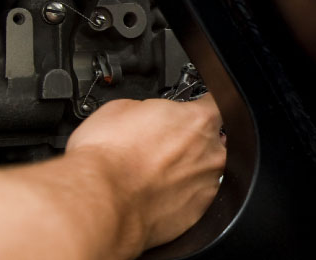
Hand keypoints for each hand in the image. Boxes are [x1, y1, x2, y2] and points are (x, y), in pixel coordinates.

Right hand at [66, 94, 225, 249]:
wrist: (100, 202)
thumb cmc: (107, 159)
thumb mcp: (121, 108)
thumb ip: (150, 109)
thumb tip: (149, 115)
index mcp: (197, 120)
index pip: (215, 103)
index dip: (202, 104)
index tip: (191, 109)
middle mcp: (210, 153)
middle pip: (213, 141)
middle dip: (190, 142)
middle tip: (159, 146)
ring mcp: (206, 185)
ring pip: (204, 171)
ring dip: (185, 170)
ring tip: (152, 173)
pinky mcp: (198, 213)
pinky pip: (194, 198)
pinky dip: (179, 196)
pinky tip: (154, 193)